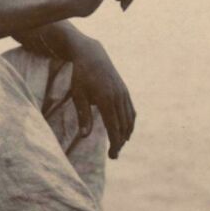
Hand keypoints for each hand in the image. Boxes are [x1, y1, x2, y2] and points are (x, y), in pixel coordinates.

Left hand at [69, 40, 136, 158]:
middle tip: (113, 155)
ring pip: (129, 119)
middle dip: (120, 142)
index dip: (115, 144)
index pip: (114, 128)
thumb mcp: (78, 95)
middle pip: (123, 126)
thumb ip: (83, 116)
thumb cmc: (80, 76)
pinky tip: (126, 131)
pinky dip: (130, 123)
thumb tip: (84, 136)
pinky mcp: (125, 91)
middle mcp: (118, 97)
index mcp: (106, 100)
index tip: (112, 155)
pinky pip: (131, 111)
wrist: (92, 55)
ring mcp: (124, 93)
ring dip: (126, 134)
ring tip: (118, 145)